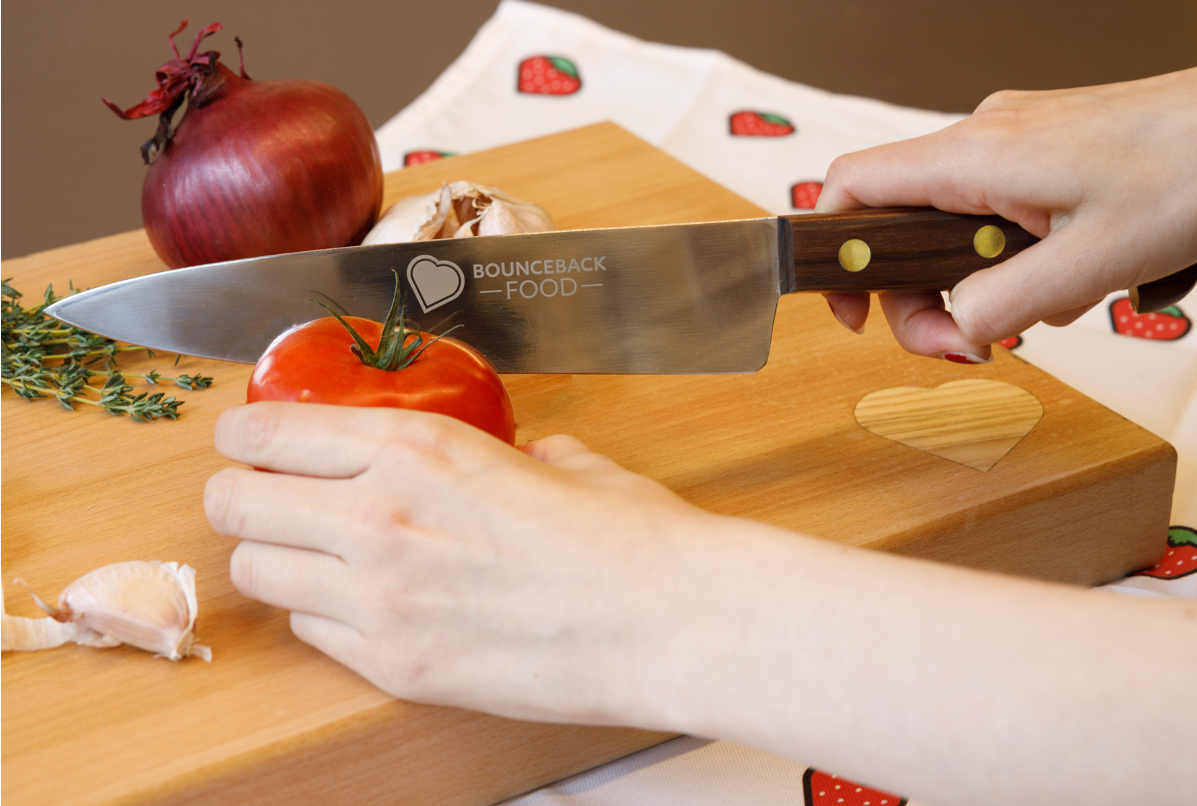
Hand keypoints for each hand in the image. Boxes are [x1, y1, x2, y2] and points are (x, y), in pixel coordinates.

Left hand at [203, 401, 719, 724]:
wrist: (665, 620)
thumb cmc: (625, 536)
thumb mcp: (561, 461)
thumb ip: (514, 452)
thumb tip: (523, 456)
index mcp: (416, 446)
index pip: (267, 434)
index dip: (243, 439)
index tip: (247, 444)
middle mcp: (378, 515)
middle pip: (234, 503)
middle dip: (240, 498)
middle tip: (265, 501)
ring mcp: (379, 598)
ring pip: (255, 570)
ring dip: (276, 558)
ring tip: (315, 557)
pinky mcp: (394, 664)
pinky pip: (311, 631)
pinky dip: (324, 615)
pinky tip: (367, 606)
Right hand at [817, 65, 1196, 359]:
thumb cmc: (1195, 170)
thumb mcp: (1090, 264)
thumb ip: (999, 304)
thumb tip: (952, 326)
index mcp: (973, 156)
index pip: (850, 188)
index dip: (832, 253)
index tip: (850, 310)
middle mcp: (983, 139)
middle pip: (902, 226)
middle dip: (925, 296)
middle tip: (969, 343)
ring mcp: (1015, 142)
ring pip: (956, 227)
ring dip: (989, 282)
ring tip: (1058, 299)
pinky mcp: (1046, 152)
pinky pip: (1000, 215)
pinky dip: (1022, 258)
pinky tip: (1078, 271)